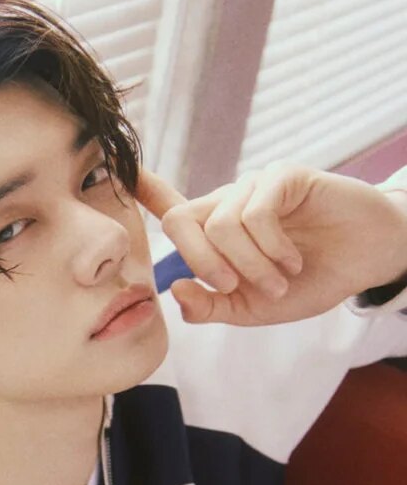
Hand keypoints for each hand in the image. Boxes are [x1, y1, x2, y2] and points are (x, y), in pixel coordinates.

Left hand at [136, 163, 406, 325]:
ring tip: (279, 280)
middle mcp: (227, 203)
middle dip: (202, 264)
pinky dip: (270, 249)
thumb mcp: (253, 308)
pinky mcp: (284, 177)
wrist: (366, 262)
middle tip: (237, 287)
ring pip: (219, 226)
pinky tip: (291, 261)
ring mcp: (254, 187)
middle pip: (179, 221)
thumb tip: (176, 290)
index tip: (118, 176)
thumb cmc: (310, 281)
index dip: (141, 192)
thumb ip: (212, 307)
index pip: (168, 208)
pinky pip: (254, 214)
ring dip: (249, 267)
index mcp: (214, 232)